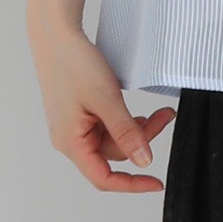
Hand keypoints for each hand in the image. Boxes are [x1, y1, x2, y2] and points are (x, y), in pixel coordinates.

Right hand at [27, 18, 176, 190]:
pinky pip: (105, 127)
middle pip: (112, 155)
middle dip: (142, 139)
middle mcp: (70, 141)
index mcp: (71, 144)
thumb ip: (126, 132)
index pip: (103, 179)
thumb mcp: (107, 99)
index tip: (157, 183)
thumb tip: (144, 161)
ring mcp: (73, 127)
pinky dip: (124, 122)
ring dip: (136, 129)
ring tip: (160, 112)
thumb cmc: (74, 65)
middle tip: (166, 115)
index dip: (132, 185)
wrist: (55, 36)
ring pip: (111, 140)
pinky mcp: (78, 114)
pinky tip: (138, 113)